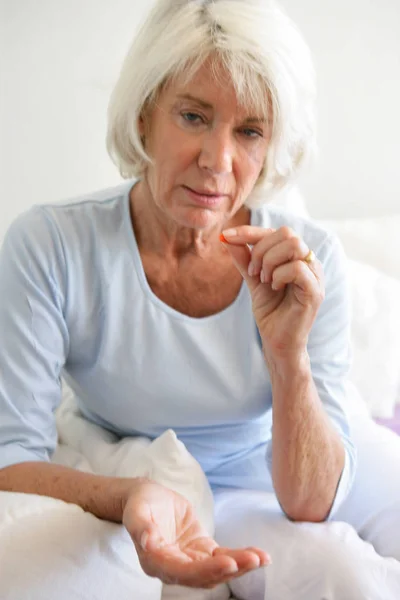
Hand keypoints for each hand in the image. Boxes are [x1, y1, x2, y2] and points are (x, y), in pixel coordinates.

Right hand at [122, 478, 269, 587]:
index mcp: (155, 561)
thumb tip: (147, 541)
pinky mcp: (202, 551)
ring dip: (240, 566)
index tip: (227, 563)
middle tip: (252, 559)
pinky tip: (260, 556)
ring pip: (216, 570)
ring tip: (261, 558)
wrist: (148, 498)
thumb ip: (140, 527)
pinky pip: (223, 557)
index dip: (204, 570)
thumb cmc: (140, 504)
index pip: (180, 571)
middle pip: (202, 575)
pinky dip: (241, 557)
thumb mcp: (136, 511)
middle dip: (229, 569)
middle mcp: (173, 568)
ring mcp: (189, 560)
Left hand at [221, 225, 323, 358]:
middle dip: (260, 249)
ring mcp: (315, 276)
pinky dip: (278, 275)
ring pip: (294, 245)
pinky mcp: (314, 291)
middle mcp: (309, 262)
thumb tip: (227, 237)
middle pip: (287, 233)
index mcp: (297, 257)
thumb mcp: (253, 280)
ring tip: (263, 280)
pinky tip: (273, 288)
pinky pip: (297, 268)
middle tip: (252, 272)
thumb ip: (244, 258)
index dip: (250, 231)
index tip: (226, 236)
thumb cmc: (271, 312)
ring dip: (269, 261)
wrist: (276, 342)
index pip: (276, 232)